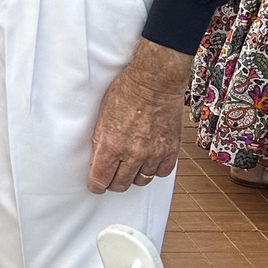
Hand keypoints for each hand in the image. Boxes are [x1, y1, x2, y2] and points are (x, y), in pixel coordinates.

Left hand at [87, 37, 192, 193]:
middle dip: (113, 182)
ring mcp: (154, 153)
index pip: (100, 179)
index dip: (96, 184)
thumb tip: (98, 161)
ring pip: (141, 181)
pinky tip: (149, 160)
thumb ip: (100, 142)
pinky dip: (155, 169)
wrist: (154, 82)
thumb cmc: (126, 93)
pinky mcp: (171, 150)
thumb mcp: (102, 117)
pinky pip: (161, 172)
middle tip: (112, 175)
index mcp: (112, 145)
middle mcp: (133, 154)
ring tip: (131, 164)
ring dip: (134, 175)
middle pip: (121, 185)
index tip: (96, 184)